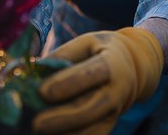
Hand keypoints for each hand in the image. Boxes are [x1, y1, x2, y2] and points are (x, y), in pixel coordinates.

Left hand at [32, 27, 162, 133]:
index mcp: (111, 63)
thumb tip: (36, 70)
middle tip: (36, 124)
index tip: (41, 91)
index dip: (66, 84)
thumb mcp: (85, 42)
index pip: (89, 75)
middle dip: (62, 119)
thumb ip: (63, 54)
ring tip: (39, 132)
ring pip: (91, 130)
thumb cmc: (101, 51)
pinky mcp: (109, 125)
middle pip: (89, 109)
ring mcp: (115, 111)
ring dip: (65, 133)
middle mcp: (116, 91)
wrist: (131, 68)